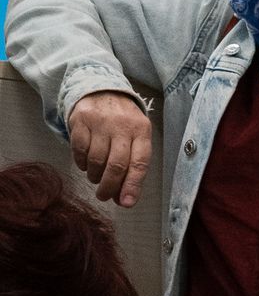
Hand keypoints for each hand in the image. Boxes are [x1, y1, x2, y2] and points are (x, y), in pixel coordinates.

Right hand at [68, 92, 151, 208]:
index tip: (126, 203)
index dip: (132, 185)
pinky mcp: (81, 120)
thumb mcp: (136, 136)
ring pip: (96, 160)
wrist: (103, 91)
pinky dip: (82, 163)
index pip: (140, 162)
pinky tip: (86, 164)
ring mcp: (101, 122)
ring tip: (96, 177)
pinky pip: (79, 150)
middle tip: (104, 196)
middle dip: (109, 186)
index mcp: (142, 131)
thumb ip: (132, 165)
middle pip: (116, 164)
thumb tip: (122, 198)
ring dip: (95, 176)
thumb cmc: (123, 122)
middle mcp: (122, 125)